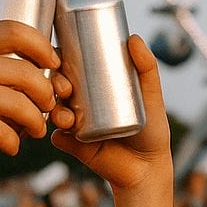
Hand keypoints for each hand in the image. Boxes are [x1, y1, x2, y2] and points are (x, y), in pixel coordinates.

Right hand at [0, 21, 58, 190]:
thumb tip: (33, 70)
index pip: (13, 30)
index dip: (42, 46)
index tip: (54, 64)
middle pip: (26, 70)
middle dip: (46, 93)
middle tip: (48, 108)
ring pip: (21, 103)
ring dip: (36, 121)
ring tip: (35, 131)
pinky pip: (6, 132)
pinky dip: (14, 143)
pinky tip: (10, 147)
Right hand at [50, 35, 172, 191]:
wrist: (148, 168)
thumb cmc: (152, 130)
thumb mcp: (152, 96)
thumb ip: (147, 68)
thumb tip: (133, 38)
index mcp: (95, 86)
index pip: (72, 66)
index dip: (61, 60)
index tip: (61, 57)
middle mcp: (82, 102)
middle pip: (58, 86)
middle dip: (54, 83)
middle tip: (65, 87)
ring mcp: (76, 124)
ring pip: (54, 110)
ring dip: (53, 108)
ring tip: (65, 114)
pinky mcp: (74, 145)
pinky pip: (58, 137)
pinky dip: (56, 133)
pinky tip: (60, 131)